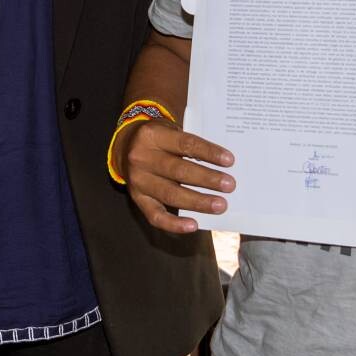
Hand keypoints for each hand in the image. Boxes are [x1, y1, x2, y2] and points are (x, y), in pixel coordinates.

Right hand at [121, 121, 234, 235]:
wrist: (125, 148)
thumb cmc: (158, 140)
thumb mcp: (169, 130)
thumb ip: (190, 144)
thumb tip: (222, 165)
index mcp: (152, 135)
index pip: (185, 143)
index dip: (208, 152)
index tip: (229, 161)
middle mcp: (141, 158)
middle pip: (178, 170)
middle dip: (207, 179)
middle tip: (229, 185)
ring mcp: (138, 180)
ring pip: (170, 194)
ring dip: (198, 201)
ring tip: (220, 205)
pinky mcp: (137, 198)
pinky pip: (155, 215)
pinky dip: (174, 224)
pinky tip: (193, 225)